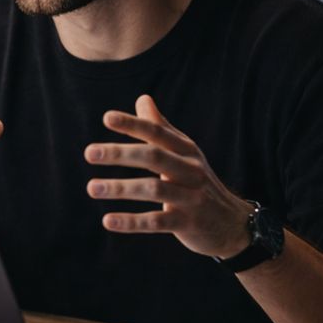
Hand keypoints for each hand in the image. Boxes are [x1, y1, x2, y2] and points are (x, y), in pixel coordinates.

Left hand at [85, 94, 251, 257]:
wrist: (233, 224)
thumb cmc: (199, 183)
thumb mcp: (185, 153)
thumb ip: (161, 128)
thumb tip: (142, 98)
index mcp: (187, 150)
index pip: (157, 133)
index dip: (133, 124)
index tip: (106, 118)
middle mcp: (191, 170)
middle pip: (154, 157)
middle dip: (121, 153)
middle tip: (89, 152)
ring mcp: (191, 197)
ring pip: (153, 189)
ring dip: (120, 188)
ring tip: (92, 188)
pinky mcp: (188, 223)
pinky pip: (156, 222)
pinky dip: (131, 221)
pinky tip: (107, 220)